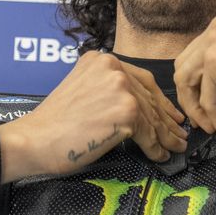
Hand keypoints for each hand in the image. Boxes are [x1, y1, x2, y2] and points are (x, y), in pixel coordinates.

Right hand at [0, 52, 187, 182]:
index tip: (171, 113)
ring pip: (152, 116)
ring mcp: (121, 88)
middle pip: (149, 97)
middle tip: (179, 133)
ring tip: (175, 147)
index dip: (160, 100)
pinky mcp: (126, 111)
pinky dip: (155, 148)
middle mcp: (113, 67)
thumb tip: (141, 107)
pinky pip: (148, 133)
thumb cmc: (54, 124)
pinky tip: (160, 155)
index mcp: (101, 59)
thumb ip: (108, 89)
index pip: (141, 79)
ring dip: (166, 136)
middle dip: (166, 119)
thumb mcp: (82, 89)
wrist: (36, 139)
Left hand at [173, 13, 215, 143]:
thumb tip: (213, 113)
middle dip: (190, 99)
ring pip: (188, 83)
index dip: (196, 86)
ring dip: (199, 112)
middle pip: (184, 67)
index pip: (195, 56)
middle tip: (202, 122)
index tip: (204, 108)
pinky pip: (207, 100)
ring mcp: (214, 42)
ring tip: (214, 130)